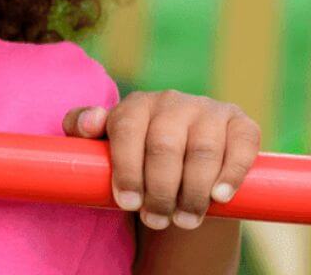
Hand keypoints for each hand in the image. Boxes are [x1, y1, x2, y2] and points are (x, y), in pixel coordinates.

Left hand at [62, 91, 260, 230]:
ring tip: (183, 220)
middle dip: (159, 190)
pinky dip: (231, 174)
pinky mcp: (241, 124)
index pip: (127, 130)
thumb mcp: (102, 145)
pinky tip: (219, 197)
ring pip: (202, 151)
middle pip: (164, 146)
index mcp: (136, 105)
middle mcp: (172, 101)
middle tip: (155, 220)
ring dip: (192, 192)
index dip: (127, 169)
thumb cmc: (135, 158)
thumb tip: (89, 122)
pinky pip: (241, 147)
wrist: (183, 167)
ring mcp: (209, 111)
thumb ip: (81, 127)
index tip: (128, 203)